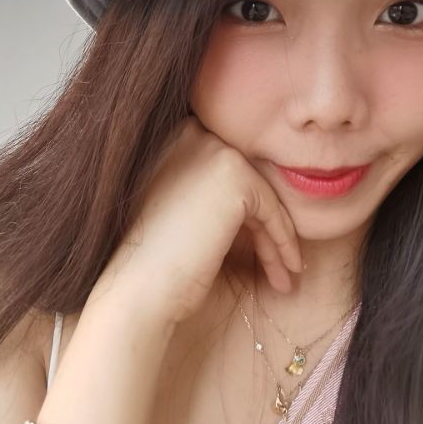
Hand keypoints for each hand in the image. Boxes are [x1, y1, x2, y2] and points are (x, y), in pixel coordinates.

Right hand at [93, 115, 302, 325]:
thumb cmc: (153, 260)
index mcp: (173, 135)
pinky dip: (282, 241)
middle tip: (279, 263)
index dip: (245, 210)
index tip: (258, 245)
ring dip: (275, 238)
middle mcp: (192, 133)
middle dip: (264, 225)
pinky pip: (272, 209)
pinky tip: (285, 272)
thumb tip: (259, 192)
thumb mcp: (180, 207)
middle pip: (246, 179)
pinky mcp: (235, 174)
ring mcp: (213, 150)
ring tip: (282, 277)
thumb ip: (209, 186)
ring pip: (261, 196)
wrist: (136, 290)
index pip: (226, 168)